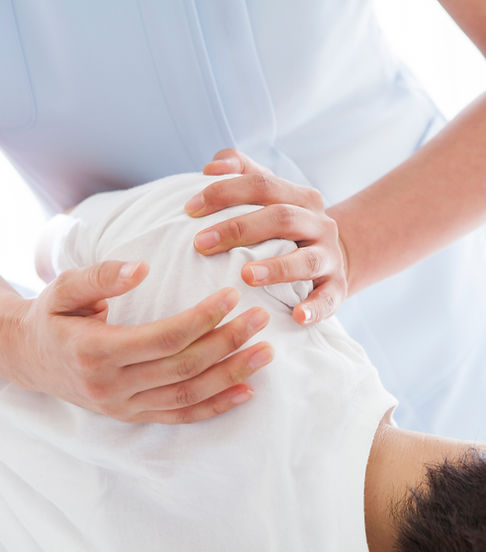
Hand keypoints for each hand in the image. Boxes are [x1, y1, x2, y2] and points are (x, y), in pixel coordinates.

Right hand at [6, 260, 272, 423]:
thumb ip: (101, 277)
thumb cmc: (52, 317)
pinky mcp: (133, 415)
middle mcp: (112, 386)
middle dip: (227, 343)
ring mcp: (124, 406)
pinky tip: (245, 391)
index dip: (203, 318)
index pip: (163, 337)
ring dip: (231, 375)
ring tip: (265, 352)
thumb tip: (142, 268)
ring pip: (188, 395)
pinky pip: (180, 416)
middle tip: (261, 318)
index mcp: (96, 350)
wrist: (30, 358)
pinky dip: (215, 406)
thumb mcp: (64, 289)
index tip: (233, 295)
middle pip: (183, 367)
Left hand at [184, 148, 347, 324]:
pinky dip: (315, 308)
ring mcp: (329, 256)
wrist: (331, 257)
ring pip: (306, 260)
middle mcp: (318, 223)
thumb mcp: (271, 196)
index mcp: (299, 197)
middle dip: (239, 229)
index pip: (262, 184)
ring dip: (276, 268)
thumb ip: (242, 172)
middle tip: (202, 243)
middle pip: (281, 218)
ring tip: (246, 276)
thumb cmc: (285, 227)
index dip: (225, 192)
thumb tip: (211, 167)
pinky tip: (297, 316)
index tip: (189, 209)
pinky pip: (329, 299)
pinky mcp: (337, 287)